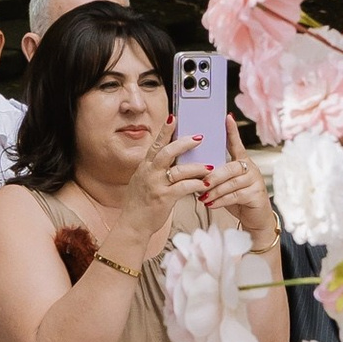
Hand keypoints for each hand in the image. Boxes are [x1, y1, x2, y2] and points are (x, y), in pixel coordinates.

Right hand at [114, 128, 198, 264]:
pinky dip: (196, 185)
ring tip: (210, 166)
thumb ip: (156, 169)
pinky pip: (183, 188)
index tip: (174, 117)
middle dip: (184, 143)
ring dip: (197, 167)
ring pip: (179, 170)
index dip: (165, 130)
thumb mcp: (144, 181)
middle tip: (199, 137)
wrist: (132, 224)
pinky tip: (205, 185)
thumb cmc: (141, 203)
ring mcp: (155, 185)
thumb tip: (174, 158)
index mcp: (145, 167)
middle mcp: (149, 173)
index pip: (155, 144)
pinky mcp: (163, 198)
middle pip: (166, 151)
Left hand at [201, 124, 276, 248]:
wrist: (254, 219)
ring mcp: (255, 181)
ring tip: (202, 196)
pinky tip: (211, 204)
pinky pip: (235, 195)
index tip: (227, 117)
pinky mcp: (256, 194)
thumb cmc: (237, 199)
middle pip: (230, 167)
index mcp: (241, 161)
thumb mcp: (225, 184)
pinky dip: (221, 200)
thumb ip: (215, 174)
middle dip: (213, 176)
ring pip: (231, 182)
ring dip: (214, 190)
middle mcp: (250, 168)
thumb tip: (193, 168)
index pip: (236, 143)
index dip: (232, 131)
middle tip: (200, 183)